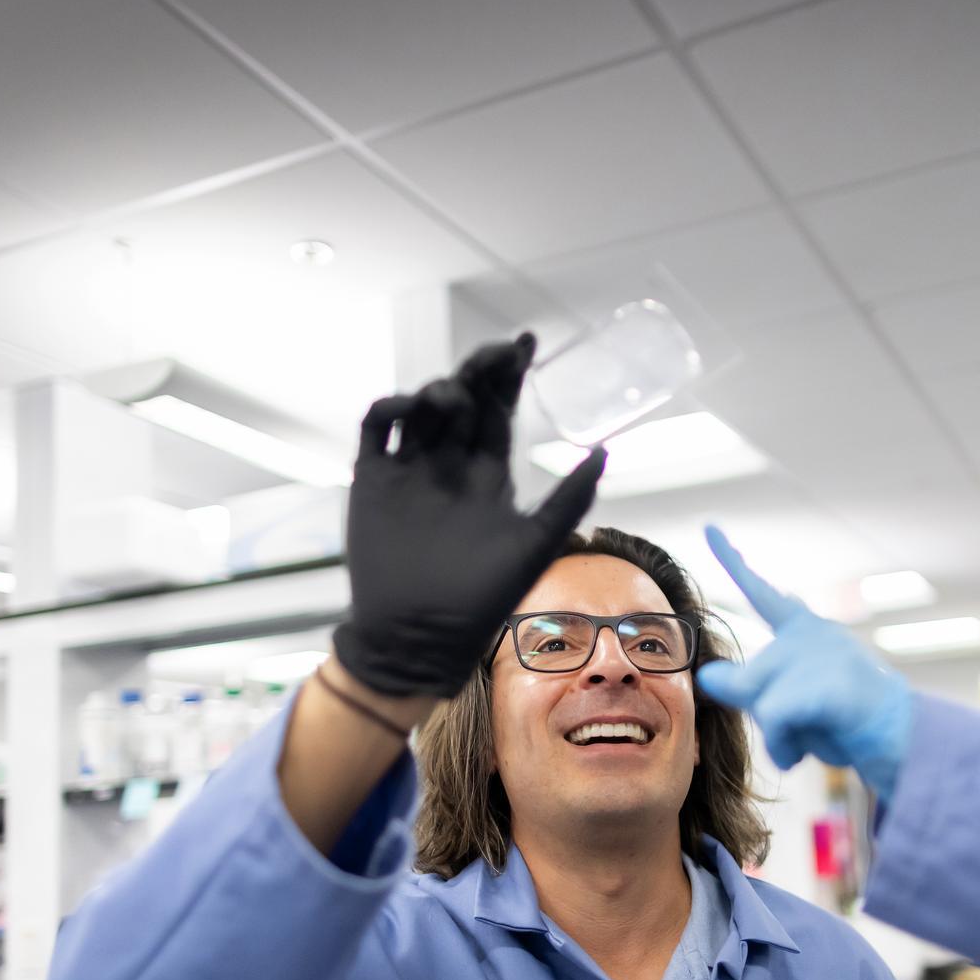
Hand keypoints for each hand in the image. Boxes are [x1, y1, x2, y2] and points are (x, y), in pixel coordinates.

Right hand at [334, 334, 605, 696]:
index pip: (500, 410)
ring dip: (440, 390)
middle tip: (496, 354)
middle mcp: (450, 466)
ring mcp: (411, 471)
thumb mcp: (536, 544)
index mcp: (489, 475)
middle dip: (479, 370)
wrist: (420, 637)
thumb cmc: (482, 599)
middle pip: (465, 399)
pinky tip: (411, 410)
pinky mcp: (374, 481)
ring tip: (455, 398)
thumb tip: (606, 450)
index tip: (526, 342)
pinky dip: (391, 409)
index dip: (511, 374)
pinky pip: (378, 428)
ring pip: (423, 407)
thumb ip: (569, 499)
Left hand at [696, 526, 913, 797]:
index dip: (732, 560)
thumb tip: (708, 676)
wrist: (904, 741)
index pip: (762, 593)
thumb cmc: (846, 723)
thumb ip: (749, 687)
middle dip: (766, 718)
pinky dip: (787, 746)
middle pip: (748, 682)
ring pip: (761, 706)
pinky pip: (776, 721)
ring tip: (822, 735)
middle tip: (812, 725)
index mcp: (806, 631)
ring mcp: (819, 655)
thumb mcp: (791, 704)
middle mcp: (811, 633)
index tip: (709, 526)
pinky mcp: (823, 684)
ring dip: (781, 736)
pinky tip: (816, 749)